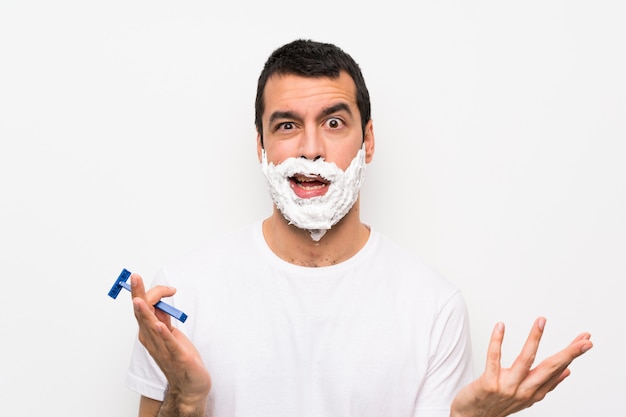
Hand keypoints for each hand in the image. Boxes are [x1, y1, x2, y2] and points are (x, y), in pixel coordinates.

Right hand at [131, 274, 210, 410]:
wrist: (190, 386)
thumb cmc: (180, 359)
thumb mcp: (170, 334)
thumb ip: (163, 319)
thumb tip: (159, 302)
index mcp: (150, 333)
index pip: (144, 307)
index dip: (152, 292)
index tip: (168, 288)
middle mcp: (152, 340)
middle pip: (142, 313)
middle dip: (138, 294)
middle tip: (134, 277)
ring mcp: (163, 349)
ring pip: (151, 327)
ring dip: (145, 312)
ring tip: (139, 300)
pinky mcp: (177, 357)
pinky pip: (169, 343)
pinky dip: (163, 333)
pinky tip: (159, 324)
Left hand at [451, 317, 591, 416]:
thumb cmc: (497, 403)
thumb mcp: (525, 396)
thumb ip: (545, 384)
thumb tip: (566, 371)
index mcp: (534, 393)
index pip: (558, 370)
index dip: (572, 355)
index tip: (586, 340)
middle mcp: (524, 391)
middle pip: (550, 368)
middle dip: (568, 353)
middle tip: (584, 339)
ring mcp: (507, 387)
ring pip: (525, 360)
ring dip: (535, 339)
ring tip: (542, 321)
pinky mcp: (489, 383)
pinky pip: (493, 358)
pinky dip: (497, 341)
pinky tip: (500, 326)